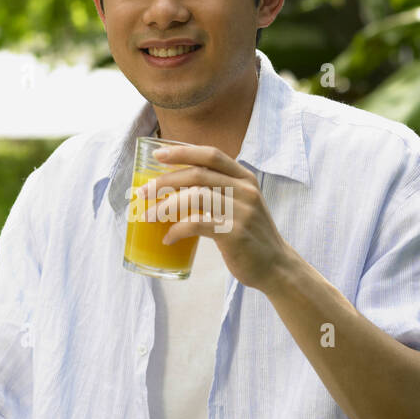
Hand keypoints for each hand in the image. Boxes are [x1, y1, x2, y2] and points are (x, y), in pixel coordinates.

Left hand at [135, 144, 294, 291]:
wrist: (276, 266)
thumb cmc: (251, 236)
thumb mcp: (242, 204)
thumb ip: (220, 191)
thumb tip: (178, 187)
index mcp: (245, 178)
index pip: (211, 155)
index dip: (182, 152)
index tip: (157, 155)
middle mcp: (245, 190)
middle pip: (197, 174)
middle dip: (164, 181)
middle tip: (142, 192)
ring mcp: (241, 211)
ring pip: (194, 197)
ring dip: (165, 206)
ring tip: (148, 216)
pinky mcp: (234, 234)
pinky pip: (196, 224)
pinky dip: (176, 230)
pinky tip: (168, 239)